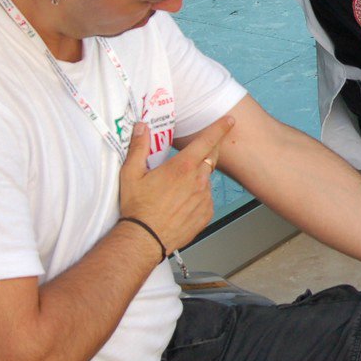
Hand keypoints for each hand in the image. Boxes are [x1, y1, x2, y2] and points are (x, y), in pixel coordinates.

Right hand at [116, 114, 234, 253]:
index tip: (229, 121)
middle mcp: (198, 181)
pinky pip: (206, 199)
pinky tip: (181, 203)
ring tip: (176, 189)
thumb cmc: (137, 207)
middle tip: (199, 151)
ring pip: (206, 180)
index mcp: (182, 167)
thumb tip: (141, 127)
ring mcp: (204, 198)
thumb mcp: (131, 174)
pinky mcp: (206, 214)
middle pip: (210, 158)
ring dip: (198, 177)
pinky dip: (198, 196)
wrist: (144, 239)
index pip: (207, 141)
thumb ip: (138, 147)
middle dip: (209, 151)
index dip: (220, 128)